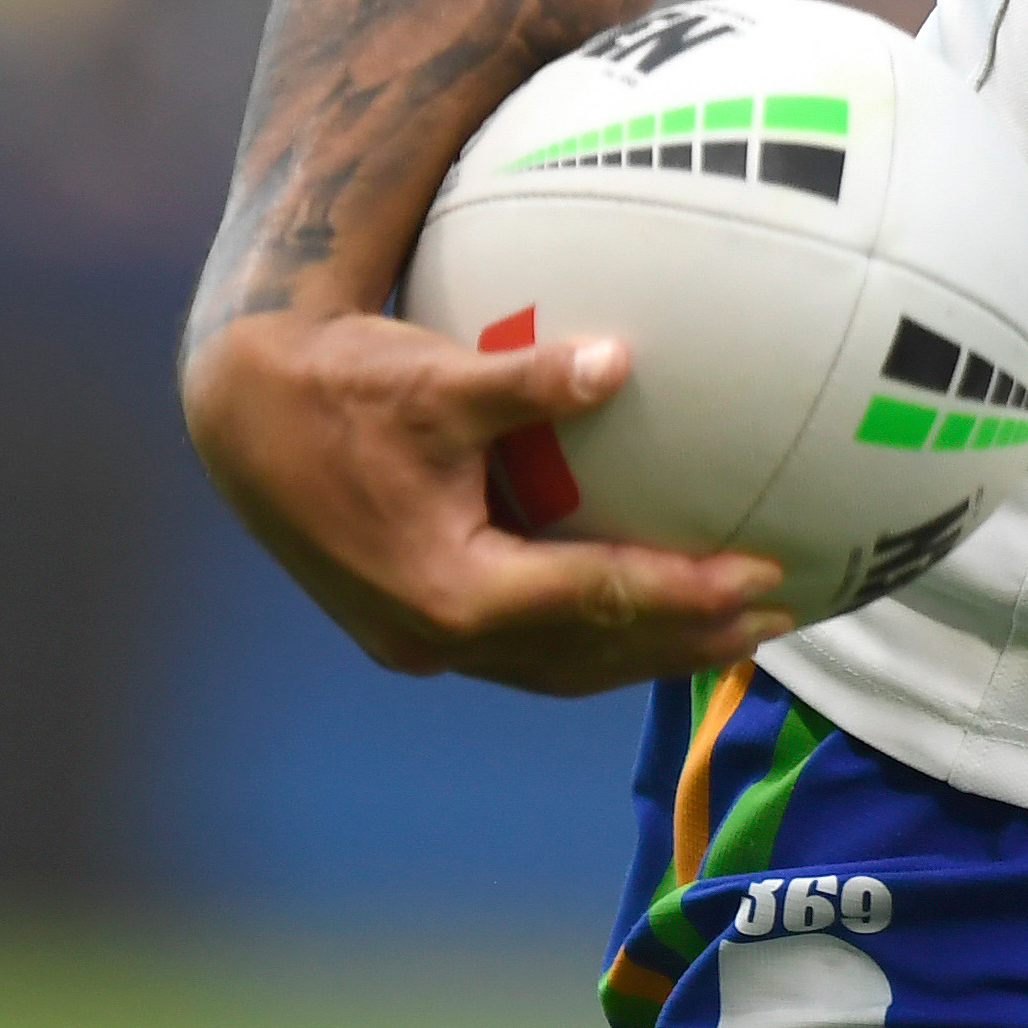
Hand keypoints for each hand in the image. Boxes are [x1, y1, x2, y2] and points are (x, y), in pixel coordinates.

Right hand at [181, 310, 787, 694]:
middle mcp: (436, 635)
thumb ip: (529, 378)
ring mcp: (421, 640)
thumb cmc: (342, 385)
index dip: (686, 594)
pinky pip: (527, 649)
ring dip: (648, 654)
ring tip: (739, 634)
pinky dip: (595, 640)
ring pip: (558, 667)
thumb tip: (621, 360)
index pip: (596, 600)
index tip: (766, 576)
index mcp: (448, 590)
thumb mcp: (437, 377)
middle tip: (781, 616)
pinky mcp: (415, 623)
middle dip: (687, 640)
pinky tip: (649, 616)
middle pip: (588, 655)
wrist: (246, 415)